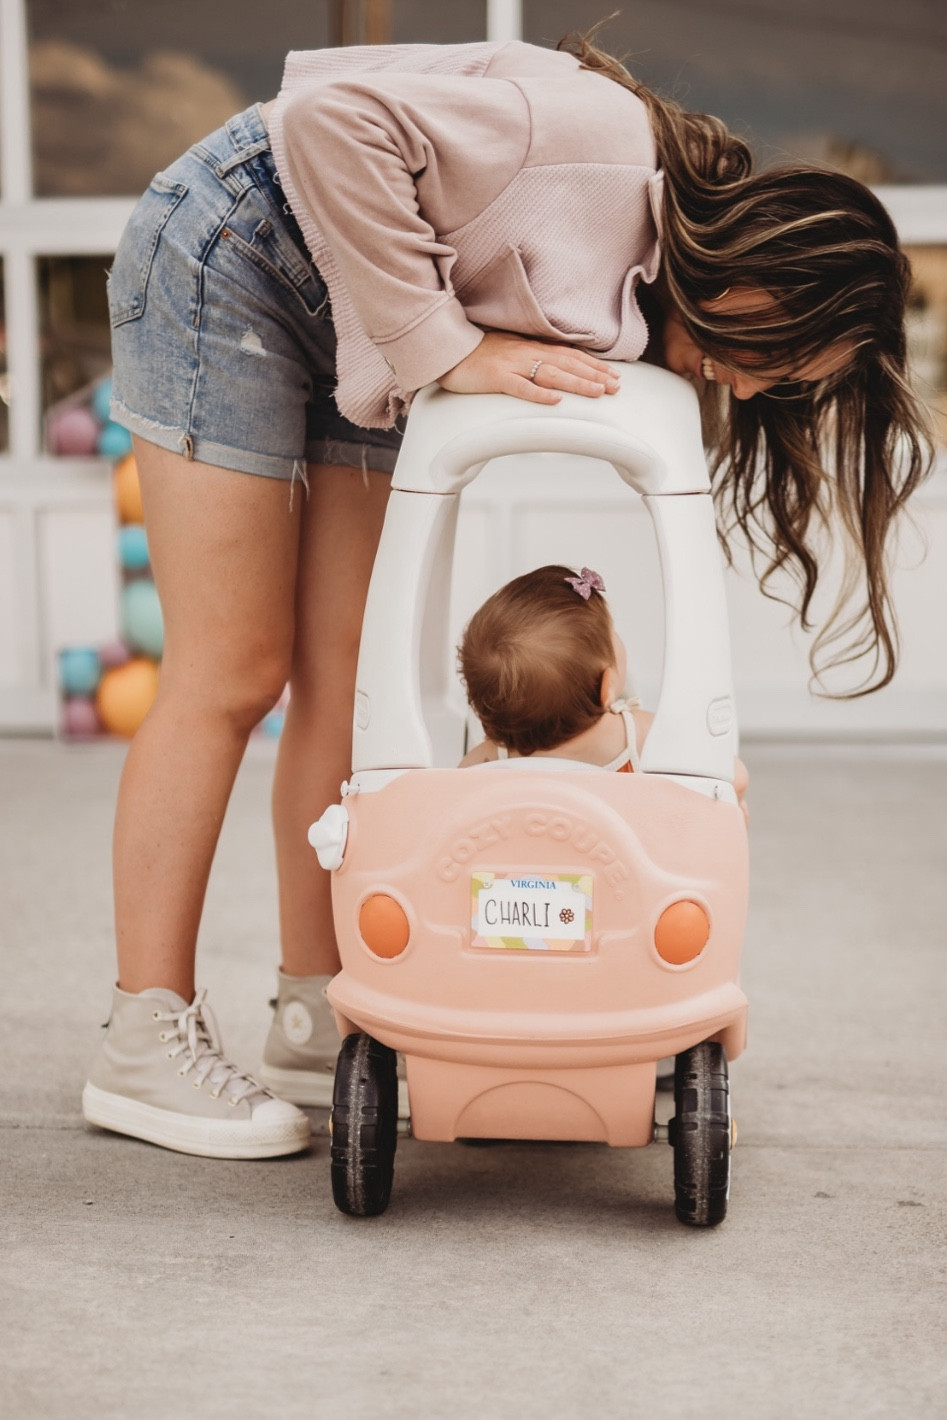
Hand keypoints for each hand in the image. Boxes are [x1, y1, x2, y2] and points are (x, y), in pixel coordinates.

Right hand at [437, 331, 620, 404]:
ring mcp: (511, 365)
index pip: (568, 355)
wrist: (446, 350)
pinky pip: (520, 387)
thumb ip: (531, 356)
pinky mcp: (496, 378)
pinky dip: (539, 394)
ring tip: (598, 392)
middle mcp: (525, 353)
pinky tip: (556, 400)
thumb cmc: (475, 352)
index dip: (592, 364)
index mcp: (530, 346)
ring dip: (576, 383)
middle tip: (616, 386)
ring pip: (550, 374)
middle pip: (566, 364)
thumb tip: (553, 366)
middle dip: (593, 375)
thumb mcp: (509, 349)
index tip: (613, 374)